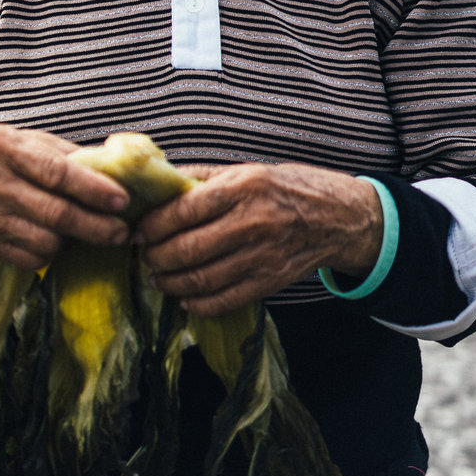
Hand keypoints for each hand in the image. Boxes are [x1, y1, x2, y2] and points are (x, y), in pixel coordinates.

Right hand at [0, 124, 129, 271]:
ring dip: (73, 240)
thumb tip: (112, 169)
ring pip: (45, 242)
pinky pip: (30, 259)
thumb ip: (65, 154)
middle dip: (96, 226)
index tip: (122, 200)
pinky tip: (56, 238)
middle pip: (55, 214)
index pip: (56, 172)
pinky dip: (51, 253)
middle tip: (122, 231)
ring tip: (84, 229)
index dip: (93, 189)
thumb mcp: (25, 138)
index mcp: (5, 148)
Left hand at [134, 162, 382, 316]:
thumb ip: (200, 178)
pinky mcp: (270, 281)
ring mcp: (262, 255)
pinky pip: (226, 300)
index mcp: (242, 187)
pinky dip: (199, 304)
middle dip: (156, 256)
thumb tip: (156, 181)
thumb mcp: (245, 170)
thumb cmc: (286, 188)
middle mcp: (251, 222)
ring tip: (157, 277)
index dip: (152, 225)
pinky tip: (184, 298)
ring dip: (172, 282)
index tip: (137, 231)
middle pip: (188, 248)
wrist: (338, 216)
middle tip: (144, 256)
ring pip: (203, 278)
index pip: (183, 210)